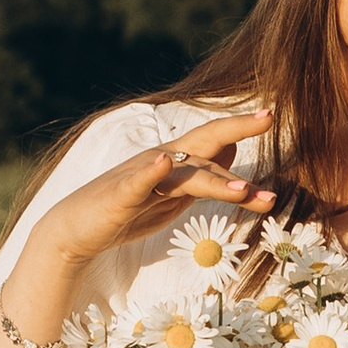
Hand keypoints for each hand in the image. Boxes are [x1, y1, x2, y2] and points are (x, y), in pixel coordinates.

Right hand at [41, 106, 272, 273]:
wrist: (76, 231)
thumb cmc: (126, 213)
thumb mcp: (173, 197)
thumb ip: (201, 177)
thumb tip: (231, 153)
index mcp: (177, 162)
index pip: (216, 142)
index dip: (243, 128)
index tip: (272, 115)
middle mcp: (162, 161)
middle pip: (205, 143)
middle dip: (236, 130)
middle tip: (268, 118)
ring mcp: (141, 176)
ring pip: (185, 174)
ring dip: (216, 180)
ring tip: (245, 190)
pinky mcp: (120, 196)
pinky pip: (138, 182)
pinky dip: (151, 171)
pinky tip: (164, 161)